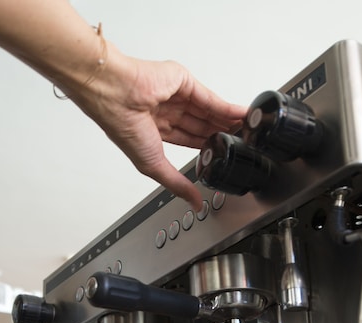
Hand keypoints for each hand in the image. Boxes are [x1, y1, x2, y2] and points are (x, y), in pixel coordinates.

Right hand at [70, 46, 246, 206]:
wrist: (115, 94)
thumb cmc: (122, 125)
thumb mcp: (154, 164)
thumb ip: (177, 183)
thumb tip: (195, 202)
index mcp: (155, 129)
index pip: (188, 139)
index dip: (207, 147)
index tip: (223, 154)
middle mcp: (165, 110)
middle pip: (201, 124)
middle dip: (220, 134)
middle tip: (240, 144)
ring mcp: (175, 94)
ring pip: (208, 110)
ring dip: (227, 121)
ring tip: (246, 132)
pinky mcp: (183, 81)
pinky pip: (210, 97)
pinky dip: (227, 107)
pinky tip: (242, 116)